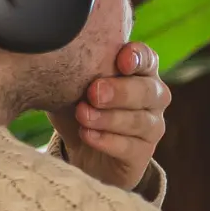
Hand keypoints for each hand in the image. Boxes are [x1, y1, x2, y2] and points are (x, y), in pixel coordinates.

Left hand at [49, 42, 169, 191]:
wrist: (82, 152)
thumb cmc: (81, 109)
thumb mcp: (73, 87)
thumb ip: (74, 72)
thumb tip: (55, 56)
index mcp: (139, 73)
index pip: (147, 59)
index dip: (137, 57)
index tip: (121, 60)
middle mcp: (154, 98)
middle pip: (149, 91)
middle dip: (121, 91)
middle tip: (93, 92)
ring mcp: (153, 127)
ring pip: (141, 121)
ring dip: (109, 118)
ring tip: (83, 115)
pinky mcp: (143, 154)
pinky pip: (131, 147)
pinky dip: (107, 140)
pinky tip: (87, 135)